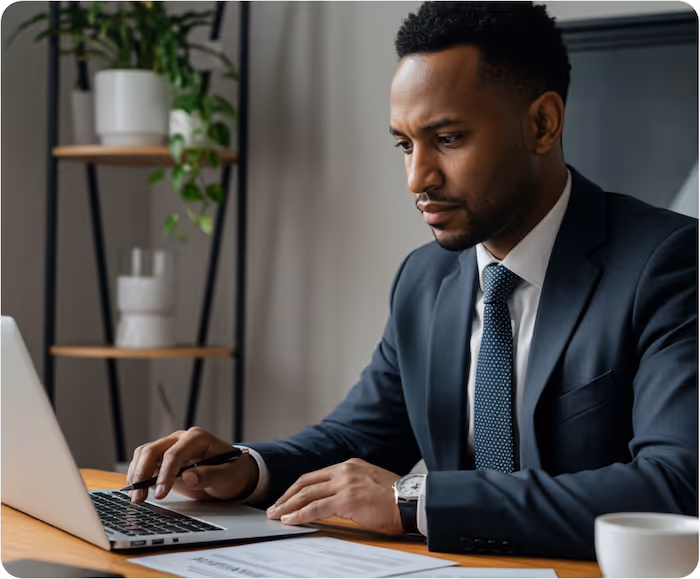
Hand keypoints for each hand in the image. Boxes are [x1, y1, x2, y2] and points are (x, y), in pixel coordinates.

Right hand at [126, 427, 258, 503]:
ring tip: (136, 497)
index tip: (161, 494)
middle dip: (142, 474)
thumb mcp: (228, 476)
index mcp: (198, 438)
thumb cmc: (232, 471)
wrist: (232, 472)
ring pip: (145, 454)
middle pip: (153, 450)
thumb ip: (209, 475)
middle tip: (139, 498)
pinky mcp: (165, 458)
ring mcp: (171, 446)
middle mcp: (181, 438)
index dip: (165, 474)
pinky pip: (145, 462)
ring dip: (136, 474)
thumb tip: (187, 477)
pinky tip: (138, 490)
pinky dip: (138, 474)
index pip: (174, 454)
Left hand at [265, 458, 403, 535]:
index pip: (316, 475)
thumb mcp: (371, 482)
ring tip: (277, 515)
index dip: (299, 488)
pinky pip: (315, 508)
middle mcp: (345, 470)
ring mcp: (345, 484)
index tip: (288, 498)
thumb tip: (337, 499)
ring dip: (288, 506)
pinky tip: (290, 521)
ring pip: (307, 494)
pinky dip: (300, 515)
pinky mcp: (346, 500)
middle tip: (275, 507)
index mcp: (350, 465)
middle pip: (307, 482)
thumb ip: (353, 485)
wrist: (411, 500)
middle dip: (288, 496)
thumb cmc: (396, 497)